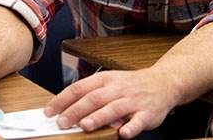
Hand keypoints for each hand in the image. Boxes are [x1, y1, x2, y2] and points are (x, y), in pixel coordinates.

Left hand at [44, 68, 177, 138]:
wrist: (163, 82)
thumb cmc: (130, 85)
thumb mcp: (108, 83)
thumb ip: (89, 95)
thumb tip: (65, 110)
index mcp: (104, 80)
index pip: (78, 88)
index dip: (62, 100)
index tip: (49, 112)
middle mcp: (117, 88)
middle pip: (93, 98)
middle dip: (75, 111)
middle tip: (62, 123)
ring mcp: (132, 100)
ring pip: (113, 108)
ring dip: (98, 117)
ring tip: (85, 126)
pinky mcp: (147, 113)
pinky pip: (138, 121)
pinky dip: (131, 127)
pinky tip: (122, 134)